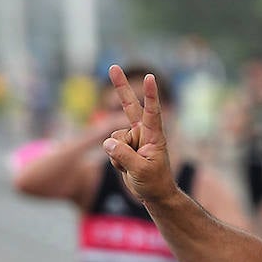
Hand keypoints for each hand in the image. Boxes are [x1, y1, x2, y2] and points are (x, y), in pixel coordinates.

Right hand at [101, 65, 175, 204]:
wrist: (154, 194)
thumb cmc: (154, 182)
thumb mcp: (140, 170)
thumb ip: (124, 155)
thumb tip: (107, 142)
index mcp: (154, 136)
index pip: (152, 112)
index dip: (150, 95)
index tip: (150, 77)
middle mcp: (143, 133)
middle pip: (129, 106)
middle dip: (120, 87)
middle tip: (114, 67)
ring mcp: (133, 139)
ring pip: (113, 138)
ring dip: (118, 155)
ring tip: (132, 166)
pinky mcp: (124, 146)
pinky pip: (110, 148)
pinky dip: (115, 160)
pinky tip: (126, 167)